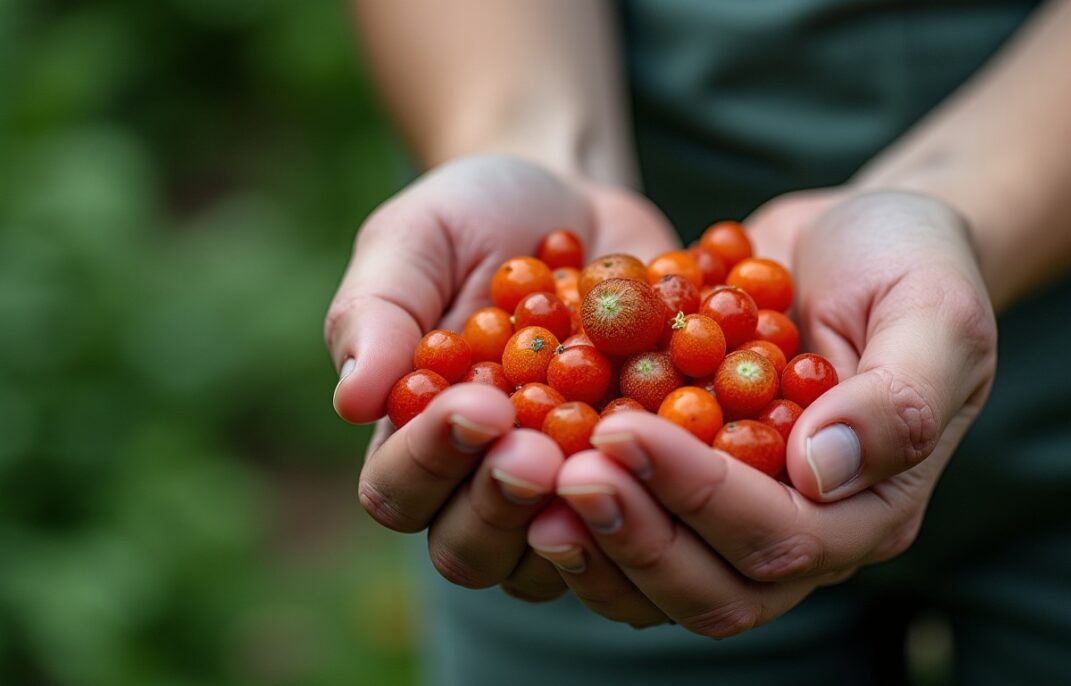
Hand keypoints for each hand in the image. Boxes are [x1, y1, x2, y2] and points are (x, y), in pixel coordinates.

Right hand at [325, 154, 677, 599]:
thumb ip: (378, 309)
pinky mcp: (641, 482)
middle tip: (539, 449)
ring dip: (584, 517)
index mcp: (413, 441)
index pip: (398, 488)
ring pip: (561, 558)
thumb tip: (351, 399)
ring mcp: (566, 494)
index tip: (478, 404)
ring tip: (613, 453)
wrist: (577, 204)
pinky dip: (671, 493)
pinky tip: (696, 445)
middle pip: (474, 549)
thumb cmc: (476, 218)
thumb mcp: (417, 238)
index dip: (431, 460)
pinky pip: (654, 518)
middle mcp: (483, 487)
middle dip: (502, 503)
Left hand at [526, 190, 996, 633]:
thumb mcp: (935, 311)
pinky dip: (577, 514)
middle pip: (714, 585)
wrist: (861, 236)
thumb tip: (822, 473)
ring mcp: (742, 516)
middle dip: (634, 534)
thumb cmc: (912, 264)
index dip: (700, 496)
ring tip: (526, 481)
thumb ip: (898, 397)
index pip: (783, 537)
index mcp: (870, 508)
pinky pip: (631, 531)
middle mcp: (805, 532)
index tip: (623, 431)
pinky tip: (524, 463)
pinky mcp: (692, 489)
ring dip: (594, 544)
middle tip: (561, 471)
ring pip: (661, 583)